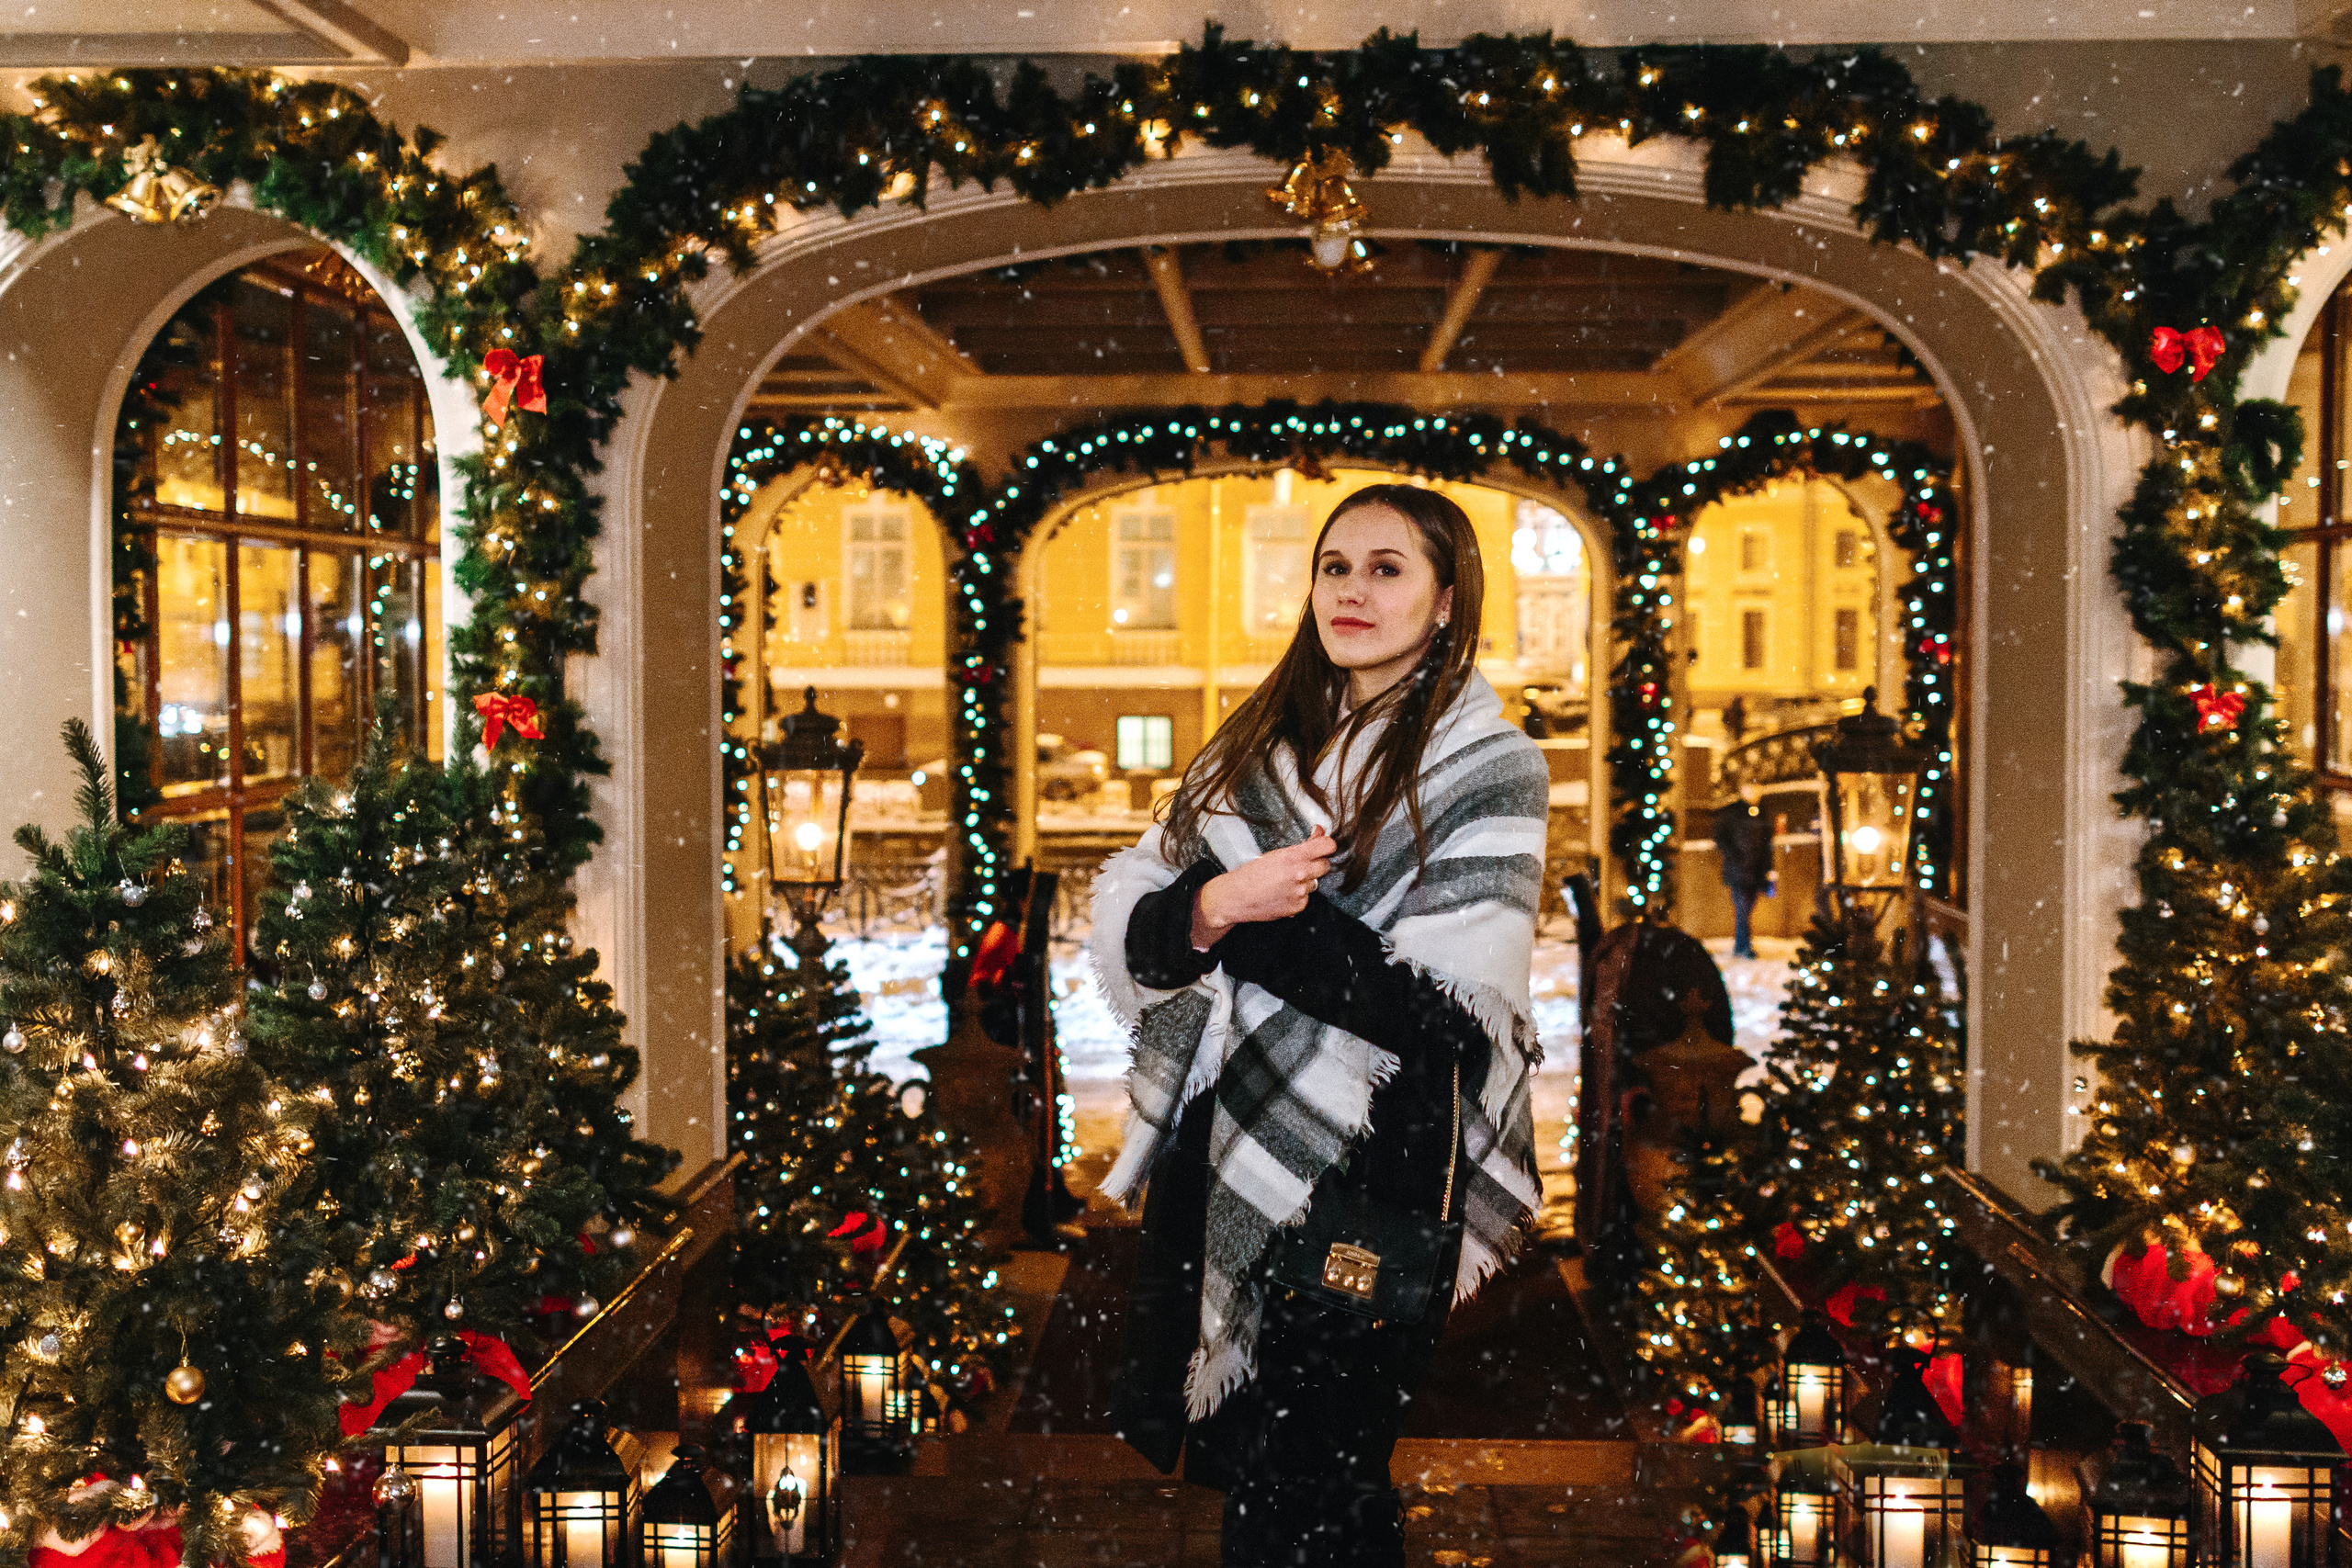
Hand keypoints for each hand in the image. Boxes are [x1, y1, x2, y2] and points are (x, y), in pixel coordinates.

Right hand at [1191, 828, 1336, 947]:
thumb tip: (1319, 832)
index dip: (1327, 845)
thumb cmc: (1250, 874)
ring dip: (1306, 881)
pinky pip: (1306, 898)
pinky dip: (1298, 896)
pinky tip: (1283, 894)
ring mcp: (1300, 892)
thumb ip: (1300, 846)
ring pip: (1315, 883)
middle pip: (1325, 865)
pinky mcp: (1298, 906)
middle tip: (1302, 864)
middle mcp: (1299, 874)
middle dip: (1316, 863)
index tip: (1324, 845)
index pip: (1327, 846)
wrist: (1236, 897)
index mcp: (1293, 856)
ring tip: (1285, 882)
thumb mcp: (1274, 854)